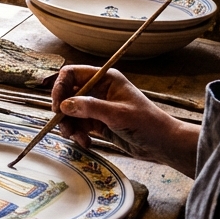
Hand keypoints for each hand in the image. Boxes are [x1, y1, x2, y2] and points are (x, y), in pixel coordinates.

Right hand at [52, 66, 190, 167]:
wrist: (163, 144)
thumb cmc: (146, 123)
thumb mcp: (117, 114)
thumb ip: (90, 108)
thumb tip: (64, 106)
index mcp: (105, 79)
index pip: (72, 74)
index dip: (60, 87)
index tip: (57, 106)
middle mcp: (99, 90)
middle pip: (68, 95)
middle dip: (63, 112)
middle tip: (63, 127)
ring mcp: (98, 106)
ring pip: (71, 112)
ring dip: (69, 126)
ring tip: (77, 138)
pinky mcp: (98, 122)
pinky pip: (79, 125)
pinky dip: (78, 134)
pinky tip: (87, 142)